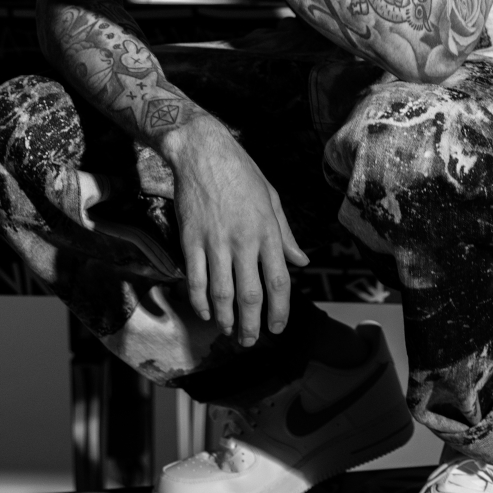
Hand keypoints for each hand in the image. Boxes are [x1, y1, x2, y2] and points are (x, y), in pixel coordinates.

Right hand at [160, 114, 308, 344]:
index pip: (279, 282)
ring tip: (229, 330)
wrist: (203, 152)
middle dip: (252, 324)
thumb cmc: (241, 172)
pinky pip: (196, 279)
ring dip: (226, 318)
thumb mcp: (271, 198)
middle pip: (250, 295)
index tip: (277, 328)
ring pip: (222, 293)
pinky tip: (204, 311)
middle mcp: (244, 239)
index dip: (280, 311)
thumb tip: (301, 261)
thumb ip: (286, 234)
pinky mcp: (191, 239)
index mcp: (268, 230)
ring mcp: (215, 241)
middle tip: (251, 341)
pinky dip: (200, 301)